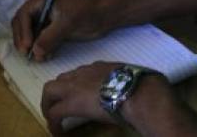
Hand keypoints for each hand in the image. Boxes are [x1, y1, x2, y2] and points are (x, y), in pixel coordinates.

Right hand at [11, 0, 104, 60]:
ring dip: (31, 45)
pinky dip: (40, 47)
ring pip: (30, 32)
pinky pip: (39, 38)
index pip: (24, 14)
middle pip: (22, 23)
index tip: (27, 46)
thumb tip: (34, 52)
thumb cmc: (85, 14)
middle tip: (26, 54)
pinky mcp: (51, 28)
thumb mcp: (66, 24)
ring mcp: (45, 17)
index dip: (23, 31)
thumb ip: (49, 38)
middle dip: (23, 39)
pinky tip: (46, 55)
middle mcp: (40, 7)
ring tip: (38, 56)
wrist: (103, 17)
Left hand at [41, 61, 176, 135]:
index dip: (79, 86)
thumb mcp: (138, 78)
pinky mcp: (71, 103)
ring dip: (50, 105)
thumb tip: (146, 90)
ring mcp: (76, 86)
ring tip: (53, 120)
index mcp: (102, 67)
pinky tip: (57, 133)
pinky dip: (53, 123)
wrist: (140, 93)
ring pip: (50, 90)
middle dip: (58, 93)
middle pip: (62, 79)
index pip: (83, 73)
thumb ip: (134, 82)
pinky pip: (54, 113)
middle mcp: (85, 72)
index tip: (82, 98)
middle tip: (60, 108)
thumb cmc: (146, 86)